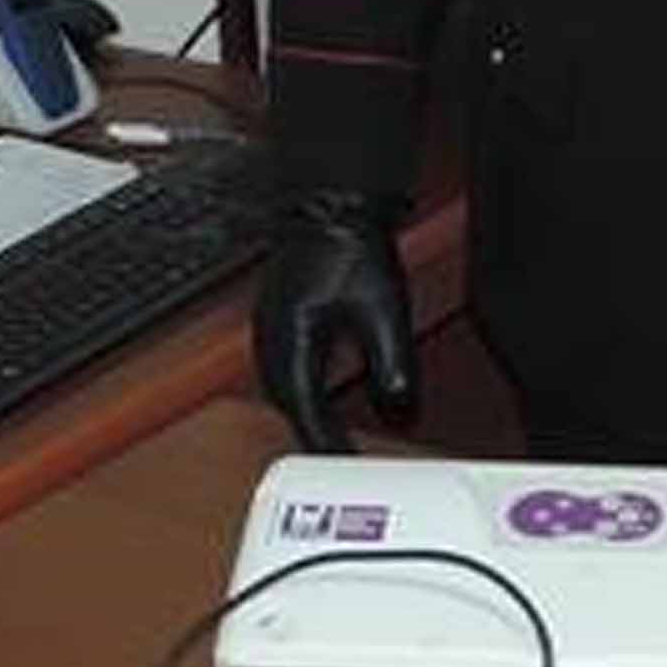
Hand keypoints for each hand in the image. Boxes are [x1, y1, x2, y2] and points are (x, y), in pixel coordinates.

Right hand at [253, 189, 414, 452]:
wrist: (331, 203)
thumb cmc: (348, 245)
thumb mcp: (383, 309)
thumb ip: (391, 361)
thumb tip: (398, 403)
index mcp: (291, 339)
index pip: (304, 410)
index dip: (325, 443)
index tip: (342, 463)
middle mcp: (271, 337)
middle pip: (286, 404)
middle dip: (312, 434)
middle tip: (339, 459)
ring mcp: (268, 327)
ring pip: (280, 388)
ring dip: (303, 413)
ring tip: (329, 437)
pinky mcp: (276, 318)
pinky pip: (282, 368)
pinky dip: (299, 390)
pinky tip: (317, 394)